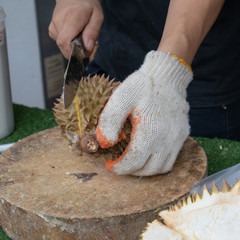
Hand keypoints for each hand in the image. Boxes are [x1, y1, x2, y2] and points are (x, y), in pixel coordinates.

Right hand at [49, 0, 102, 58]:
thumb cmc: (87, 5)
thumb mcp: (97, 17)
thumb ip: (93, 32)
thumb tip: (87, 47)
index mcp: (71, 19)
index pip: (64, 42)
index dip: (73, 52)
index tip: (83, 51)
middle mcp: (59, 22)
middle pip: (64, 47)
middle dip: (76, 50)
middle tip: (85, 42)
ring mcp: (53, 26)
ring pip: (63, 46)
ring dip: (73, 45)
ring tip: (80, 34)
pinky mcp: (52, 30)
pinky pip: (61, 43)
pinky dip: (69, 42)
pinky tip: (73, 33)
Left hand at [96, 51, 192, 175]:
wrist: (166, 76)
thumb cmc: (141, 87)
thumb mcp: (120, 98)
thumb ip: (109, 121)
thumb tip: (105, 143)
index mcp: (150, 130)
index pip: (134, 161)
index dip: (120, 168)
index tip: (110, 166)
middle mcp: (167, 138)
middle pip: (148, 169)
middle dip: (131, 171)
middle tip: (120, 164)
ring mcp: (177, 137)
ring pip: (162, 167)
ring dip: (145, 170)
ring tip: (134, 162)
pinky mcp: (182, 134)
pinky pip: (172, 158)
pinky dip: (158, 162)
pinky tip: (148, 154)